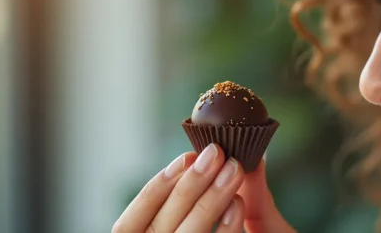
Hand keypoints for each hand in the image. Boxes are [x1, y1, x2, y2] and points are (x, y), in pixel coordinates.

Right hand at [112, 144, 293, 232]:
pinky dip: (223, 228)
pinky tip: (238, 204)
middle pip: (158, 228)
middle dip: (187, 186)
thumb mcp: (234, 226)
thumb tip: (250, 158)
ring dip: (207, 201)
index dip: (153, 190)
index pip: (129, 225)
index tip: (182, 158)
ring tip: (233, 170)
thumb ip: (239, 199)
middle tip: (215, 154)